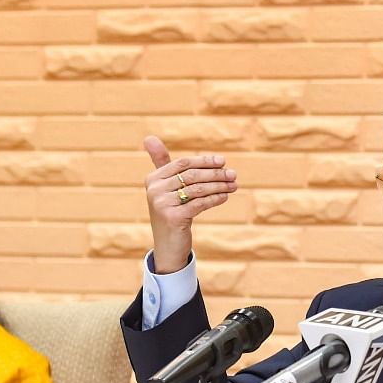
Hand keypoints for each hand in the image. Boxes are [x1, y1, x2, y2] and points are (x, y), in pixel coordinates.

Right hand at [143, 135, 237, 273]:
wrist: (168, 246)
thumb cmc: (171, 212)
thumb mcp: (166, 188)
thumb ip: (161, 163)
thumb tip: (148, 137)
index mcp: (153, 179)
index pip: (183, 163)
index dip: (204, 161)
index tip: (223, 161)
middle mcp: (154, 190)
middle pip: (192, 175)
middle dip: (215, 173)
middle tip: (233, 174)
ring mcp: (162, 204)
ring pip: (198, 189)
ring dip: (219, 186)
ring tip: (233, 185)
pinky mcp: (173, 217)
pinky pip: (200, 203)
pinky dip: (215, 199)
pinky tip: (225, 196)